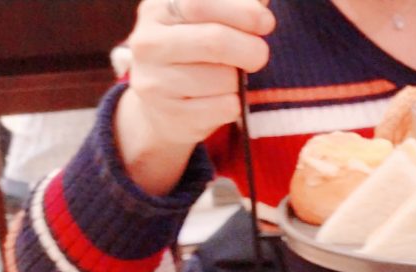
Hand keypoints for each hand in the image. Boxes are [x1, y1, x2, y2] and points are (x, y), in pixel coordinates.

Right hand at [124, 0, 275, 144]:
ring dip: (239, 81)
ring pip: (224, 78)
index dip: (242, 11)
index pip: (200, 2)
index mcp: (157, 10)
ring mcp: (155, 81)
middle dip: (251, 48)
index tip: (266, 23)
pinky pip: (225, 107)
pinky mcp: (172, 115)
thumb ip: (232, 7)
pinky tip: (220, 100)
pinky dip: (235, 104)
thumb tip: (262, 0)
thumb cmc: (194, 54)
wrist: (162, 107)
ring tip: (228, 79)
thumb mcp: (205, 22)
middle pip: (215, 41)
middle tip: (260, 55)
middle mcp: (149, 43)